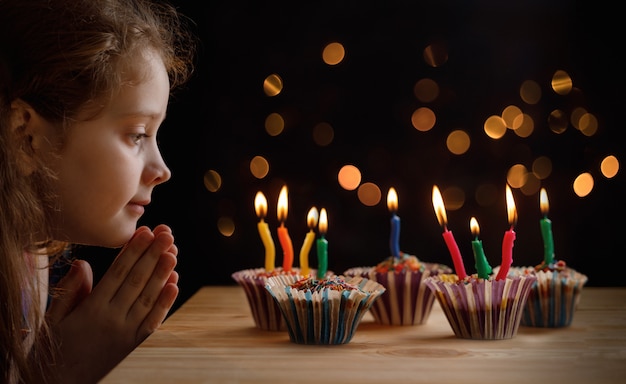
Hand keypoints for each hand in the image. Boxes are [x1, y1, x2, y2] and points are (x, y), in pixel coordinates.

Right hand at [46, 225, 178, 383]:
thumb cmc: (52, 348)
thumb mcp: (54, 318)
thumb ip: (71, 291)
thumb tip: (83, 263)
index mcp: (92, 310)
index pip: (118, 273)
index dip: (133, 251)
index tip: (145, 232)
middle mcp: (112, 320)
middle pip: (137, 280)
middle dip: (153, 254)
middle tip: (167, 234)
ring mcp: (126, 333)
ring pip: (149, 297)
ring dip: (163, 273)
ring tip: (173, 251)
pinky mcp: (134, 345)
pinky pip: (153, 321)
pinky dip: (165, 302)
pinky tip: (174, 284)